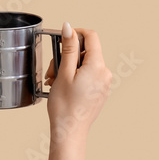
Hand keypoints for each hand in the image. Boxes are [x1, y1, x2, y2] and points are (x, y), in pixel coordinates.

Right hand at [45, 23, 110, 144]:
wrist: (70, 132)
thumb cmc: (65, 107)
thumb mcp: (64, 72)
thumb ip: (68, 48)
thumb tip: (69, 27)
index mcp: (98, 66)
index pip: (91, 36)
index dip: (76, 34)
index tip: (62, 39)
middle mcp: (105, 73)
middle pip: (86, 52)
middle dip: (67, 56)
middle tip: (53, 70)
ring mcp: (104, 83)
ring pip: (85, 64)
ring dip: (69, 68)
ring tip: (55, 81)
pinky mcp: (100, 91)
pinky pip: (89, 76)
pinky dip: (75, 76)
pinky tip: (63, 86)